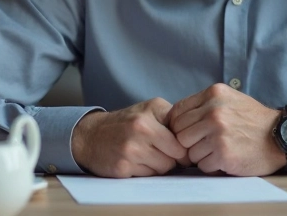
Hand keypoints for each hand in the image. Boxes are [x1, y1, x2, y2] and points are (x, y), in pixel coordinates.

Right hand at [72, 98, 188, 177]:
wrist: (91, 136)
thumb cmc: (126, 123)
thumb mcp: (149, 109)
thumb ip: (172, 117)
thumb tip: (195, 136)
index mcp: (151, 114)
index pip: (183, 139)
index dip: (183, 146)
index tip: (178, 147)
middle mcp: (140, 129)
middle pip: (175, 156)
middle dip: (172, 157)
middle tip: (162, 152)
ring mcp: (130, 149)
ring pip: (163, 168)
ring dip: (159, 166)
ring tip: (147, 155)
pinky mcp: (122, 167)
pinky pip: (148, 176)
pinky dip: (146, 172)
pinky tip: (136, 162)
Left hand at [167, 83, 283, 175]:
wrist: (281, 137)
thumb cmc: (253, 120)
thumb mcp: (230, 99)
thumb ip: (204, 104)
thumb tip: (174, 119)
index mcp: (214, 94)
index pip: (177, 112)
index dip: (178, 126)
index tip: (189, 133)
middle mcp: (214, 112)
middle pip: (180, 133)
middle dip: (189, 143)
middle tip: (204, 145)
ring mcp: (218, 133)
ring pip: (189, 151)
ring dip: (200, 156)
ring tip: (218, 151)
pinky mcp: (224, 153)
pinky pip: (202, 165)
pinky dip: (211, 166)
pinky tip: (225, 159)